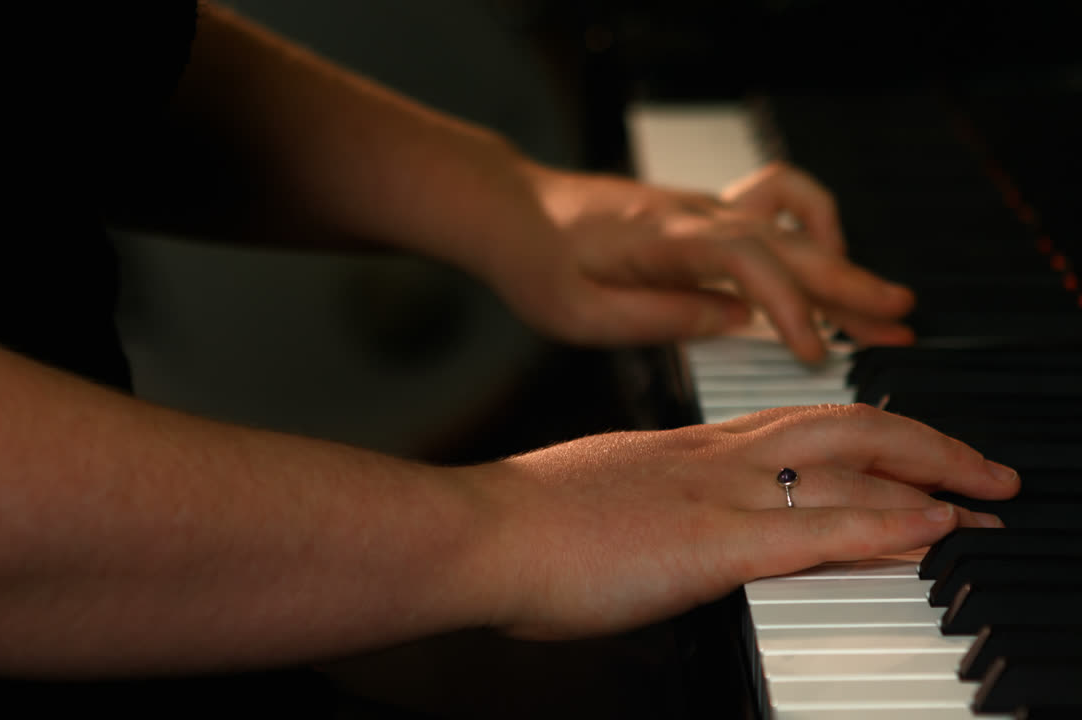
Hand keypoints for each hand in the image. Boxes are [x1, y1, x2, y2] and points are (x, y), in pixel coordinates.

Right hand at [465, 403, 1018, 640]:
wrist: (480, 531)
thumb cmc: (522, 523)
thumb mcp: (600, 491)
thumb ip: (647, 496)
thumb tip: (666, 522)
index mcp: (684, 448)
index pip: (797, 427)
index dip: (866, 438)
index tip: (906, 455)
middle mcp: (712, 457)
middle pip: (841, 426)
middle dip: (923, 442)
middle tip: (978, 465)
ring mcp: (715, 494)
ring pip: (847, 464)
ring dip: (930, 477)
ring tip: (985, 494)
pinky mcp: (711, 544)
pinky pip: (818, 528)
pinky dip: (885, 526)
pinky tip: (930, 531)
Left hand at [482, 161, 915, 363]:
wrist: (514, 212)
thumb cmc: (537, 262)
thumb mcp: (581, 313)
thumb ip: (658, 318)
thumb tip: (731, 323)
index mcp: (664, 242)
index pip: (747, 263)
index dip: (789, 306)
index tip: (817, 353)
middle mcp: (693, 216)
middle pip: (789, 241)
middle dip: (849, 284)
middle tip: (899, 324)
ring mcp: (701, 208)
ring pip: (792, 226)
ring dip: (841, 258)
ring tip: (879, 300)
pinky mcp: (701, 213)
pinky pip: (773, 207)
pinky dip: (807, 230)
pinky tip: (820, 260)